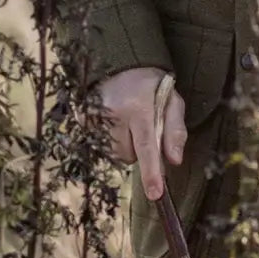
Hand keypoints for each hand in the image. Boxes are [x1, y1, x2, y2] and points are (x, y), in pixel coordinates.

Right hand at [99, 66, 186, 200]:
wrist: (121, 64)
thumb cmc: (152, 86)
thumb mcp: (172, 101)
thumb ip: (175, 130)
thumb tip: (175, 160)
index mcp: (140, 108)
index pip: (147, 145)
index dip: (151, 171)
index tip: (154, 193)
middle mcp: (115, 113)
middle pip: (129, 155)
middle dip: (138, 150)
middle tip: (142, 128)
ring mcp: (95, 116)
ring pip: (114, 153)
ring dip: (124, 146)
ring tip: (127, 123)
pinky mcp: (83, 119)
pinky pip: (99, 145)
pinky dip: (109, 140)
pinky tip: (114, 122)